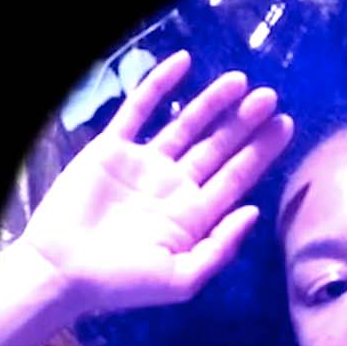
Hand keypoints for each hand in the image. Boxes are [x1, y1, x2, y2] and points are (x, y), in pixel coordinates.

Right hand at [18, 51, 294, 317]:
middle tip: (271, 97)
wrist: (61, 271)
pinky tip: (182, 62)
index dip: (261, 152)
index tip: (285, 125)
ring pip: (185, 125)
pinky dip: (159, 85)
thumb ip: (221, 247)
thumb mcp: (182, 278)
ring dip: (212, 103)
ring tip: (241, 80)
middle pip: (218, 148)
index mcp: (193, 216)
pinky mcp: (111, 149)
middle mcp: (173, 187)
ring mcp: (143, 165)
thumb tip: (256, 212)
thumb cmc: (121, 283)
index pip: (236, 177)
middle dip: (244, 123)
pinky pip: (139, 110)